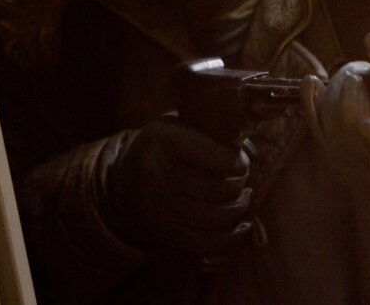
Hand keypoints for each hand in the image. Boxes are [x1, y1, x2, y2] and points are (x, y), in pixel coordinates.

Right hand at [95, 116, 251, 255]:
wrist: (121, 181)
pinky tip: (242, 225)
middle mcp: (156, 175)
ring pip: (216, 217)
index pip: (218, 158)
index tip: (241, 161)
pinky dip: (231, 237)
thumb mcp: (177, 125)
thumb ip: (208, 131)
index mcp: (163, 140)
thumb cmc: (164, 147)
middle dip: (240, 184)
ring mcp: (158, 208)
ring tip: (244, 197)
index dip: (239, 162)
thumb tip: (247, 149)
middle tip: (242, 177)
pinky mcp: (162, 233)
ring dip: (239, 208)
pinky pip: (206, 243)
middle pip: (218, 189)